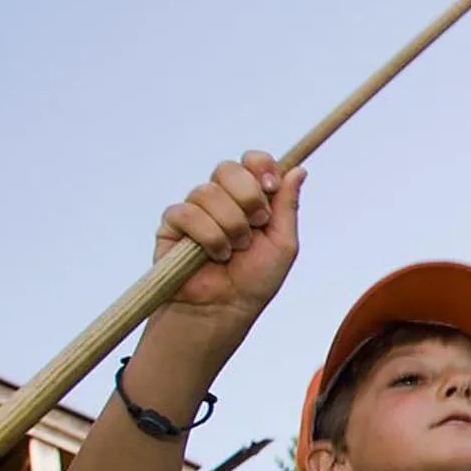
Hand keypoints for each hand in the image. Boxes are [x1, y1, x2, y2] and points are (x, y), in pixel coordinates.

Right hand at [153, 153, 304, 326]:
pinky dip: (208, 236)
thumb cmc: (254, 281)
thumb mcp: (283, 244)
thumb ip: (288, 206)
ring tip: (235, 251)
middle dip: (247, 196)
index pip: (251, 162)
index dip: (260, 166)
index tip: (270, 185)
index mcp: (250, 199)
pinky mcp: (172, 225)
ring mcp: (196, 210)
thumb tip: (298, 170)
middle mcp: (222, 200)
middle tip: (256, 224)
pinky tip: (215, 255)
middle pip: (227, 168)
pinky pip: (187, 213)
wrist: (224, 308)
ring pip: (208, 192)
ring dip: (230, 225)